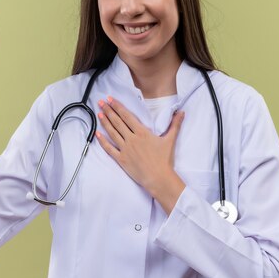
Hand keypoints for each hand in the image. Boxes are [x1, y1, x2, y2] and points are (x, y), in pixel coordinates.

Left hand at [96, 97, 185, 212]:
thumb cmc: (165, 160)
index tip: (110, 99)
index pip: (127, 116)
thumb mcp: (170, 140)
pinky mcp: (121, 160)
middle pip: (118, 122)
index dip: (118, 107)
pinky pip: (109, 149)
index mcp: (142, 133)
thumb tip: (181, 112)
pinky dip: (102, 141)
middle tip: (101, 102)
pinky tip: (97, 134)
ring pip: (112, 133)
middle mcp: (131, 139)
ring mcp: (125, 149)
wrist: (159, 178)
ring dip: (105, 122)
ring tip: (99, 113)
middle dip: (109, 111)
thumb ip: (175, 125)